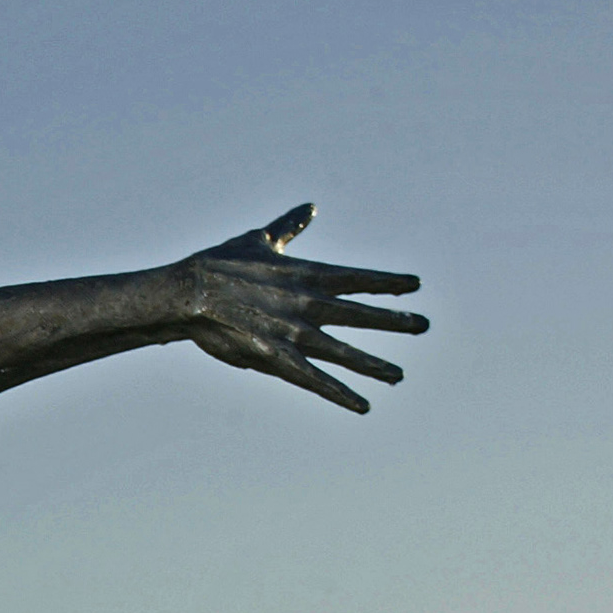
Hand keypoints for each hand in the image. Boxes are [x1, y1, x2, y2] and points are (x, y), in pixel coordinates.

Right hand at [177, 204, 426, 413]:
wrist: (189, 294)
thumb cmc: (218, 263)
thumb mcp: (259, 240)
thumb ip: (288, 228)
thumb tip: (309, 207)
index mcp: (308, 275)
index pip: (359, 278)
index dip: (389, 282)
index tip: (415, 284)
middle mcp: (309, 305)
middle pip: (361, 314)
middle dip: (395, 320)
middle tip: (424, 325)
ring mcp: (295, 334)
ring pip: (344, 352)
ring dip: (374, 364)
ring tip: (398, 375)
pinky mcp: (277, 359)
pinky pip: (315, 380)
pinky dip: (340, 394)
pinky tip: (363, 405)